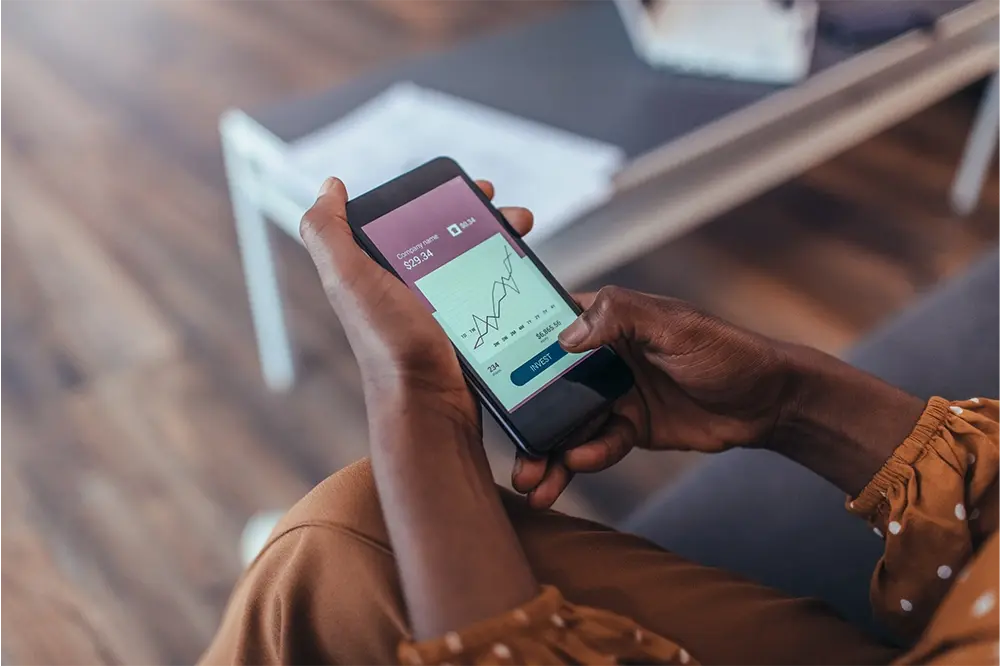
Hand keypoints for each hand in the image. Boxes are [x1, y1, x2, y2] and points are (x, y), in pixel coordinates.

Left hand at [300, 177, 534, 418]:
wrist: (431, 406)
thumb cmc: (391, 346)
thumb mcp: (351, 282)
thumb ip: (329, 234)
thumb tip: (329, 188)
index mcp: (376, 271)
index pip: (409, 219)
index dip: (439, 198)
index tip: (471, 188)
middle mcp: (405, 288)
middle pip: (449, 237)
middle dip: (483, 217)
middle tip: (511, 214)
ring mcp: (440, 310)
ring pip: (475, 262)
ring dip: (502, 243)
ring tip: (524, 234)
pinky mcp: (467, 331)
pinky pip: (491, 293)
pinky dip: (510, 278)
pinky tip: (527, 274)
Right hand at [512, 287, 796, 507]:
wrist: (767, 403)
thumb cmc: (725, 349)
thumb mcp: (674, 325)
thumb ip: (621, 317)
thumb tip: (567, 335)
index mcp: (605, 321)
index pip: (546, 328)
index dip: (512, 351)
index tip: (483, 378)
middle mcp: (599, 357)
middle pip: (547, 387)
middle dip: (525, 420)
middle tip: (510, 451)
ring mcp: (612, 394)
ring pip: (567, 424)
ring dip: (548, 453)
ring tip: (532, 482)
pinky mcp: (628, 428)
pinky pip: (597, 445)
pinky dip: (586, 459)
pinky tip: (579, 466)